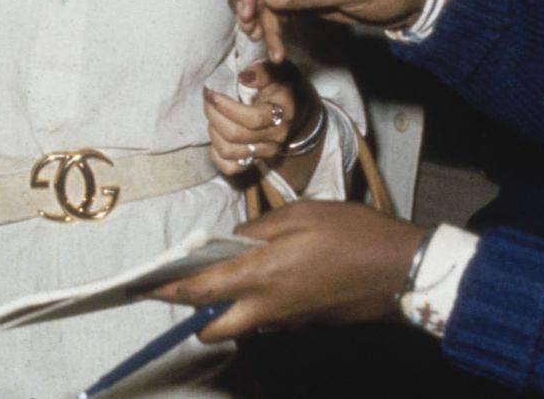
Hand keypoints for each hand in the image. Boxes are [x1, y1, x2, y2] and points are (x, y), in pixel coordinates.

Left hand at [154, 201, 425, 340]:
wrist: (402, 270)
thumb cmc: (351, 234)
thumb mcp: (299, 216)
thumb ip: (256, 231)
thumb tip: (231, 242)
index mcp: (261, 276)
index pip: (199, 290)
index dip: (167, 289)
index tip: (142, 288)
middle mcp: (268, 308)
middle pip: (213, 327)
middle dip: (193, 313)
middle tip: (183, 287)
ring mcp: (288, 323)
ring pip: (240, 327)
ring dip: (225, 312)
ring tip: (223, 279)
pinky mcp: (306, 326)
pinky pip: (266, 322)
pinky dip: (254, 309)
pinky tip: (263, 282)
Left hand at [203, 62, 317, 178]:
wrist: (288, 107)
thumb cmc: (278, 85)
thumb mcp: (275, 72)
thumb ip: (262, 72)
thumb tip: (244, 76)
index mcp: (283, 114)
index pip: (253, 119)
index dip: (227, 107)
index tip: (211, 93)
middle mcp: (276, 138)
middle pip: (236, 135)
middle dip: (214, 116)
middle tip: (208, 99)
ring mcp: (265, 153)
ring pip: (229, 151)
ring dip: (213, 132)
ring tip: (212, 115)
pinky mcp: (254, 162)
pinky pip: (230, 168)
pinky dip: (216, 154)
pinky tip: (215, 137)